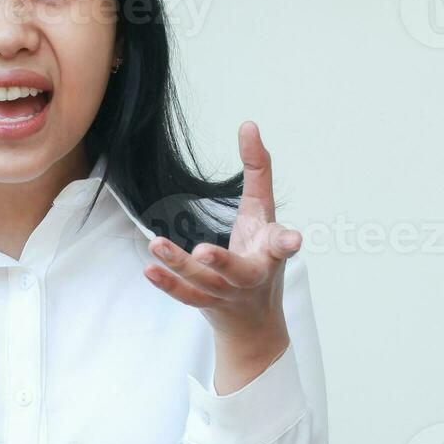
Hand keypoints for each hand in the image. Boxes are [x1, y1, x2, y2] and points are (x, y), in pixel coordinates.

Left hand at [143, 121, 298, 355]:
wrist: (255, 319)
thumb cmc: (260, 253)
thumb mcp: (262, 212)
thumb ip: (257, 170)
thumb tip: (248, 124)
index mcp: (270, 252)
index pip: (281, 244)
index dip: (287, 242)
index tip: (294, 241)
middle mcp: (251, 275)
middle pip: (237, 271)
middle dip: (221, 262)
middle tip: (202, 252)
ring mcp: (227, 293)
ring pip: (203, 283)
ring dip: (180, 266)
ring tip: (156, 244)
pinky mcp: (206, 303)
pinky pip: (185, 296)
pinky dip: (167, 284)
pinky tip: (149, 268)